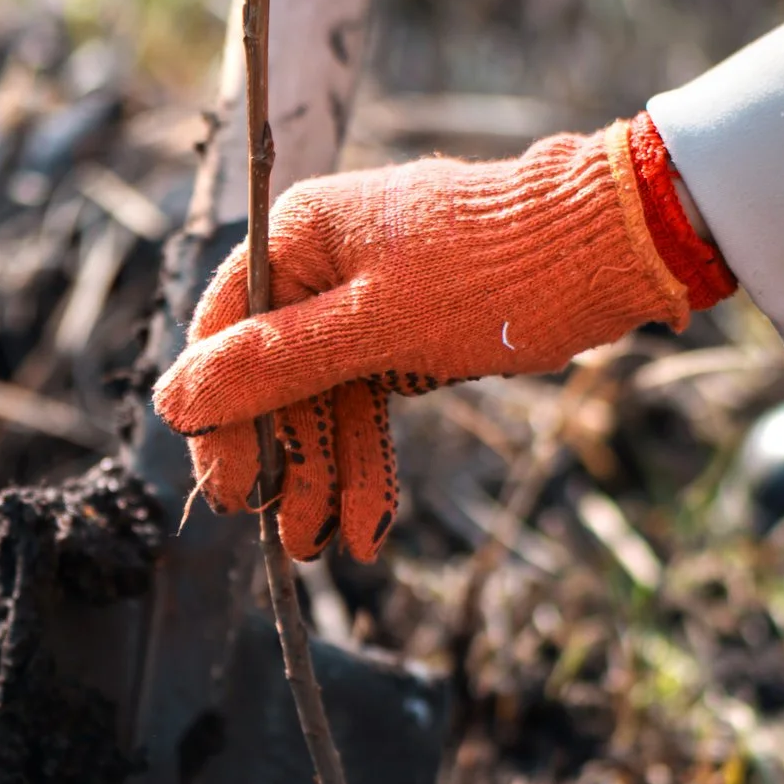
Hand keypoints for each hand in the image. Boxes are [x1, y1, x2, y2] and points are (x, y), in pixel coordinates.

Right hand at [152, 119, 698, 560]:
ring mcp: (365, 300)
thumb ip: (276, 363)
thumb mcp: (375, 326)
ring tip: (325, 545)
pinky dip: (367, 458)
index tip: (224, 484)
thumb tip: (176, 398)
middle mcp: (320, 264)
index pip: (224, 334)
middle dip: (281, 460)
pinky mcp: (407, 332)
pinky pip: (368, 401)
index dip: (218, 416)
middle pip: (273, 378)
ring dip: (325, 475)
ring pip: (324, 400)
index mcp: (295, 238)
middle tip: (280, 532)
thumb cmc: (492, 273)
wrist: (607, 247)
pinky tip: (367, 522)